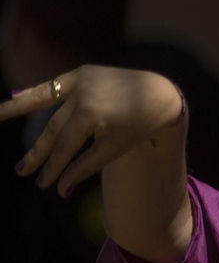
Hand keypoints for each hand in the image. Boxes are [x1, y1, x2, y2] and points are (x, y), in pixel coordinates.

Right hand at [4, 67, 184, 196]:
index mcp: (91, 113)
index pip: (65, 146)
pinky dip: (32, 93)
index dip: (53, 166)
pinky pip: (53, 85)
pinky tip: (11, 101)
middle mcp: (82, 93)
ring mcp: (81, 79)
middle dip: (38, 152)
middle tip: (22, 171)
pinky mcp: (82, 72)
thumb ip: (85, 167)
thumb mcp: (115, 148)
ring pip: (44, 101)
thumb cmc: (141, 125)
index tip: (43, 184)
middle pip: (53, 129)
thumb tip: (61, 191)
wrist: (161, 93)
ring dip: (16, 110)